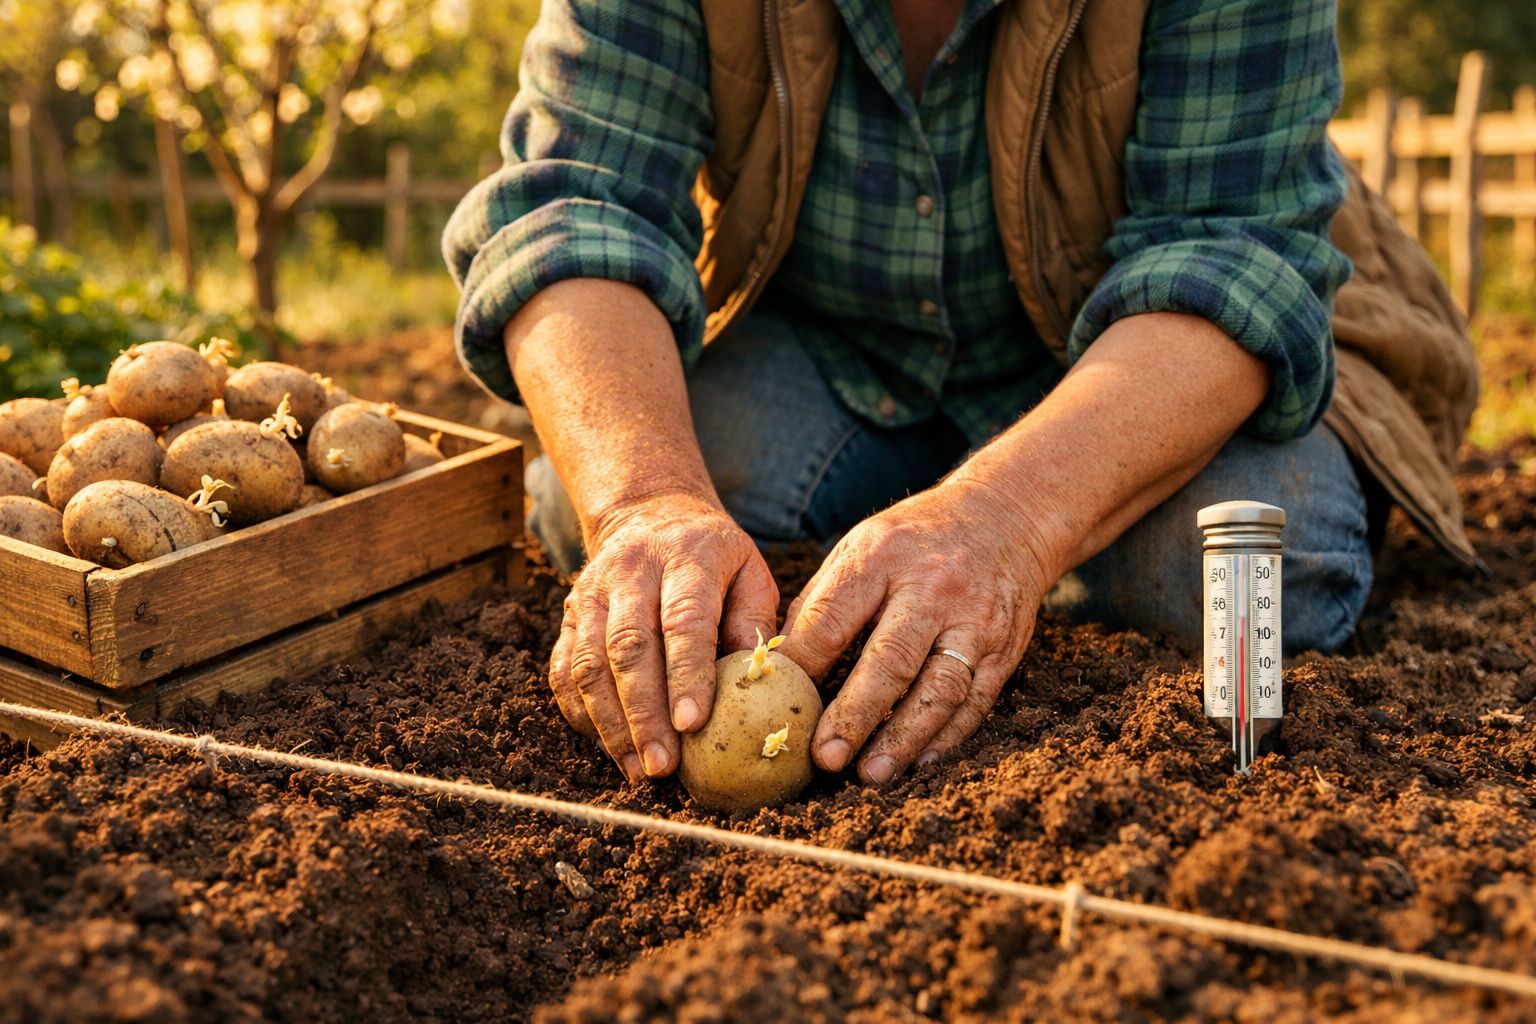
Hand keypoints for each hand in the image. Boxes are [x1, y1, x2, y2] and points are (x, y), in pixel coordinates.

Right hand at [548, 492, 778, 781]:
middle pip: (628, 647)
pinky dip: (583, 714)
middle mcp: (631, 572)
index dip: (686, 675)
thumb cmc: (714, 559)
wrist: (649, 513)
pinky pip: (565, 670)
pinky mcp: (568, 616)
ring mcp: (592, 593)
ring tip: (638, 770)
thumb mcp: (750, 572)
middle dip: (644, 714)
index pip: (682, 620)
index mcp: (686, 557)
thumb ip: (754, 622)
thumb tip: (756, 681)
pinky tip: (609, 747)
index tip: (692, 725)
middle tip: (662, 766)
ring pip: (590, 664)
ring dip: (611, 724)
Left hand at [779, 479, 1051, 785]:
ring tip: (871, 772)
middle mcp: (932, 587)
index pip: (833, 619)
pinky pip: (977, 700)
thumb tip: (779, 666)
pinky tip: (919, 760)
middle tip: (824, 757)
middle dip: (854, 714)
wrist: (1002, 518)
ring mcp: (975, 619)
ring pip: (939, 689)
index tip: (776, 705)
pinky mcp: (1005, 646)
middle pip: (890, 661)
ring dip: (903, 738)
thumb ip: (822, 603)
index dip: (802, 667)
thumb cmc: (912, 542)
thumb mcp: (860, 547)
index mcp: (881, 557)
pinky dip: (947, 736)